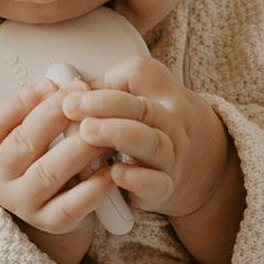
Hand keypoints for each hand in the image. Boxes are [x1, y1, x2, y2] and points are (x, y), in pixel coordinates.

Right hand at [0, 63, 116, 234]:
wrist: (40, 204)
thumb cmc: (23, 155)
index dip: (19, 102)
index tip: (47, 83)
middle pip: (22, 144)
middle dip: (54, 116)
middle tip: (82, 95)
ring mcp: (23, 204)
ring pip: (48, 173)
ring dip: (77, 149)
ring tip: (101, 128)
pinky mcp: (51, 223)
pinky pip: (72, 206)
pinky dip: (92, 188)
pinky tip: (111, 168)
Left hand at [62, 55, 230, 218]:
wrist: (200, 164)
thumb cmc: (153, 125)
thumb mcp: (136, 97)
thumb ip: (102, 92)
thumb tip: (64, 94)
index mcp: (161, 92)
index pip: (140, 77)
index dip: (104, 86)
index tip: (70, 96)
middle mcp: (171, 122)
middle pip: (145, 109)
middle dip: (107, 106)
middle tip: (72, 108)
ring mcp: (172, 155)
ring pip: (152, 143)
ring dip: (118, 135)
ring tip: (87, 132)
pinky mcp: (166, 186)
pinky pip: (157, 182)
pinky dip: (137, 178)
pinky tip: (115, 173)